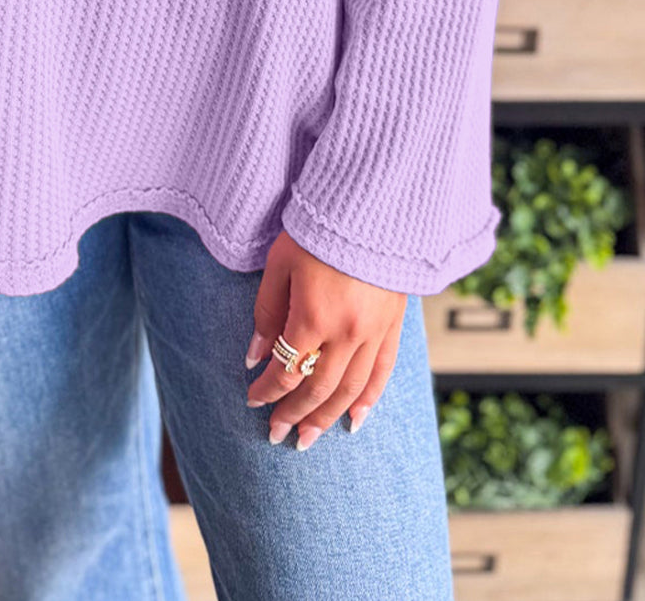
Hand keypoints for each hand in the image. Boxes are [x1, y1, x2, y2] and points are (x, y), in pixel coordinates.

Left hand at [244, 230, 406, 450]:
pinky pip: (383, 372)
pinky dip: (368, 399)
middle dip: (294, 415)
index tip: (252, 400)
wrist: (369, 206)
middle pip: (318, 389)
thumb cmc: (316, 230)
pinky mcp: (392, 325)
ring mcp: (374, 332)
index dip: (267, 391)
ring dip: (328, 418)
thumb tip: (255, 355)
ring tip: (309, 438)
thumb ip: (267, 313)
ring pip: (350, 390)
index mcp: (313, 318)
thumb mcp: (279, 265)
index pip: (286, 371)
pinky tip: (355, 419)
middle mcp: (347, 334)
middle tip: (276, 435)